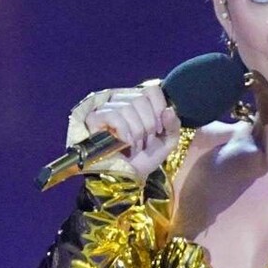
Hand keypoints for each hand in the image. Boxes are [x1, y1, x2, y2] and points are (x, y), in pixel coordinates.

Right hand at [66, 79, 182, 182]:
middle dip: (148, 125)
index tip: (159, 130)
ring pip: (127, 108)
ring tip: (135, 146)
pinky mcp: (94, 119)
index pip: (152, 90)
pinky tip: (125, 144)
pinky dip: (123, 132)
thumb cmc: (145, 159)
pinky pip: (113, 115)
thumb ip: (173, 125)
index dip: (159, 109)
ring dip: (136, 132)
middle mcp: (121, 100)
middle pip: (140, 99)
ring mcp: (105, 108)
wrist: (128, 177)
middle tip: (146, 142)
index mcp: (138, 102)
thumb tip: (168, 109)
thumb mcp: (167, 142)